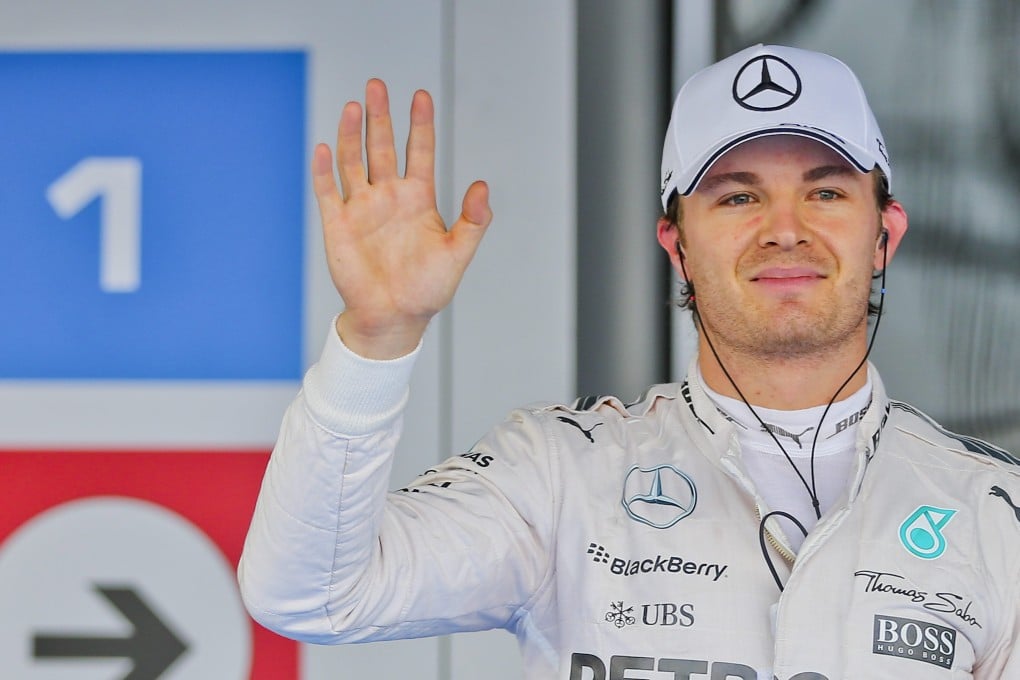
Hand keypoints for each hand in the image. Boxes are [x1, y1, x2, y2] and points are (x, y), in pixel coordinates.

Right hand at [313, 79, 491, 358]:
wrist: (394, 318)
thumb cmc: (428, 289)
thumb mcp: (458, 254)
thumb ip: (473, 221)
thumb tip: (483, 186)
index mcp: (418, 199)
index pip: (420, 151)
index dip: (420, 123)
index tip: (421, 95)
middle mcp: (388, 196)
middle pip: (383, 146)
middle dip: (380, 116)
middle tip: (376, 84)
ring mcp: (362, 208)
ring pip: (354, 161)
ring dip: (352, 135)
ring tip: (354, 106)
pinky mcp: (338, 225)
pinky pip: (328, 192)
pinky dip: (324, 171)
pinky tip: (323, 148)